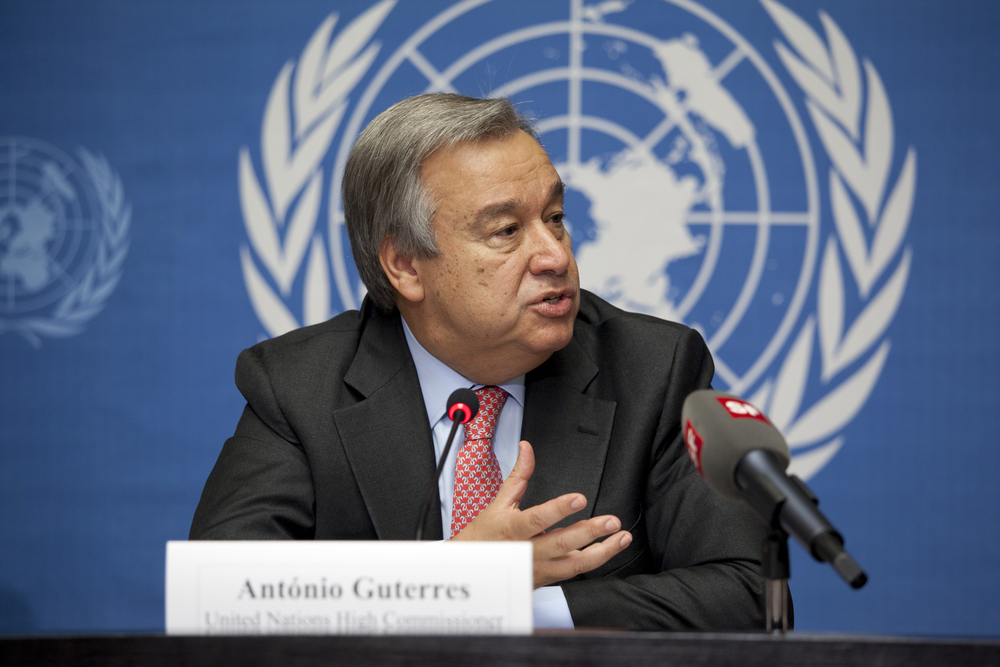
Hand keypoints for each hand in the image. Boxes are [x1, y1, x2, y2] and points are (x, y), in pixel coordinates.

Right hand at [451, 440, 632, 587]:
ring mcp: (540, 567)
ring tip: (621, 537)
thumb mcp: (499, 502)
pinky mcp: (548, 577)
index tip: (579, 498)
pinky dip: (596, 560)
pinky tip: (610, 549)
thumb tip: (526, 449)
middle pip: (561, 544)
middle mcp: (528, 551)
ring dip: (602, 551)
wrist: (476, 569)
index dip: (559, 509)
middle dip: (589, 532)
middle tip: (611, 521)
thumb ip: (519, 475)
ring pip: (574, 564)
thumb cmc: (486, 535)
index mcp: (514, 529)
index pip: (538, 518)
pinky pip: (575, 571)